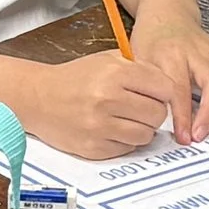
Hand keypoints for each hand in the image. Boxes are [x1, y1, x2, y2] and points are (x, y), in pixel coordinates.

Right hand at [27, 52, 182, 158]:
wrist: (38, 98)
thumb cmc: (74, 78)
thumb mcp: (107, 59)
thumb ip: (139, 68)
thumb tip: (170, 86)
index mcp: (115, 73)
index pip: (164, 88)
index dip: (165, 92)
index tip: (159, 95)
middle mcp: (108, 99)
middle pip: (158, 114)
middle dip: (154, 112)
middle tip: (141, 108)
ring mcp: (100, 126)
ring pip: (146, 135)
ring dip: (141, 129)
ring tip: (126, 119)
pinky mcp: (94, 148)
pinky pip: (127, 149)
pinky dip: (124, 141)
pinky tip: (112, 129)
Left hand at [129, 16, 208, 142]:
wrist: (165, 15)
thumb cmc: (151, 40)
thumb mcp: (139, 62)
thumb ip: (148, 87)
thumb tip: (154, 119)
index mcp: (171, 55)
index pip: (180, 89)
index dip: (183, 117)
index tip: (183, 136)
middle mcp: (197, 52)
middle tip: (201, 135)